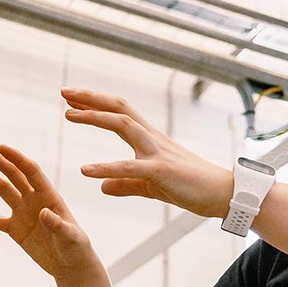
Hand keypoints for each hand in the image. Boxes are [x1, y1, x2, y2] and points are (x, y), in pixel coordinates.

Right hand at [0, 143, 102, 283]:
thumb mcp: (70, 236)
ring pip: (3, 191)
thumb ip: (57, 224)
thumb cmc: (76, 248)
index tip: (1, 148)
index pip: (31, 172)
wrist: (70, 265)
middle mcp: (35, 200)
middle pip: (14, 175)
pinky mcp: (15, 229)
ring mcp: (23, 213)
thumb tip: (43, 212)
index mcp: (50, 196)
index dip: (17, 159)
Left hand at [62, 87, 234, 218]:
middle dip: (91, 99)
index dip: (96, 104)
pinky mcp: (161, 171)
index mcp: (150, 140)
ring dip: (94, 118)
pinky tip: (85, 170)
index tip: (72, 99)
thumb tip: (102, 186)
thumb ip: (125, 184)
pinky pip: (130, 167)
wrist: (222, 194)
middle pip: (119, 109)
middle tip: (65, 92)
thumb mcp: (150, 186)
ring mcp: (157, 152)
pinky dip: (106, 167)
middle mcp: (152, 138)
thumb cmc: (191, 187)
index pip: (120, 113)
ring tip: (68, 115)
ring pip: (123, 125)